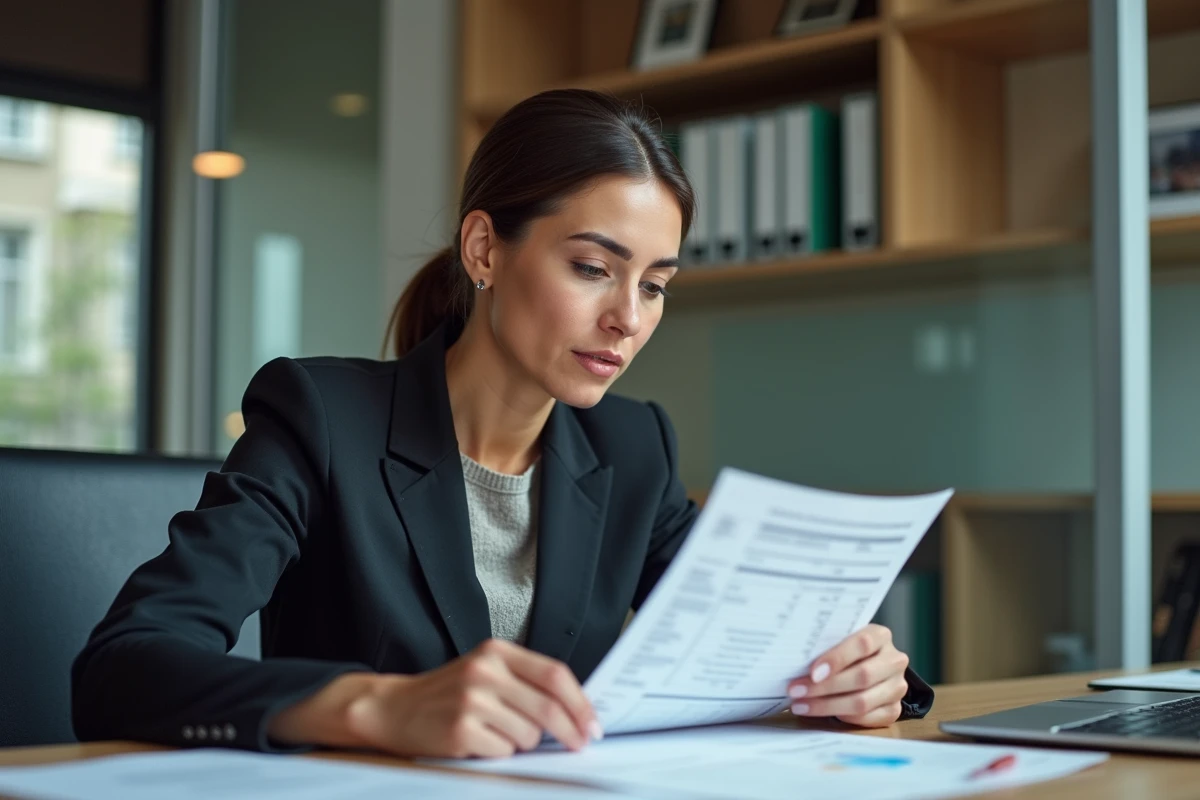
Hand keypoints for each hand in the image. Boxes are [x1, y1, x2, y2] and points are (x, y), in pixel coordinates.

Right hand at [268, 638, 599, 758]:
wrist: (393, 708)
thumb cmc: (447, 693)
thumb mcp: (485, 671)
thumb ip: (524, 682)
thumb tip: (575, 711)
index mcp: (496, 652)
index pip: (554, 674)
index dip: (580, 702)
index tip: (593, 723)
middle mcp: (485, 671)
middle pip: (547, 707)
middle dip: (569, 731)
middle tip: (579, 743)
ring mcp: (472, 701)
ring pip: (528, 735)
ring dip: (523, 743)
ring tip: (498, 734)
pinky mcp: (461, 730)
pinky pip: (503, 752)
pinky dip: (500, 753)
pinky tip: (480, 743)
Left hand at [786, 624, 908, 727]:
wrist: (872, 667)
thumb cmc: (847, 651)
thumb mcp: (839, 641)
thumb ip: (826, 646)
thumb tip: (795, 661)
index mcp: (881, 636)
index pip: (862, 643)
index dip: (837, 658)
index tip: (812, 672)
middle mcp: (894, 661)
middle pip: (862, 676)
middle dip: (825, 687)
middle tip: (796, 691)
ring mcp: (897, 687)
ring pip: (862, 701)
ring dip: (827, 705)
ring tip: (801, 705)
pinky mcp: (894, 710)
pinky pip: (867, 718)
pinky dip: (842, 717)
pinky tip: (821, 714)